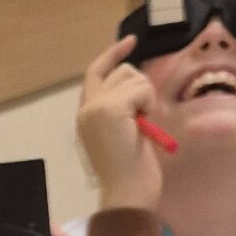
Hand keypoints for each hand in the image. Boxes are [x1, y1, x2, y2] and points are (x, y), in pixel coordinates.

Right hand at [77, 35, 163, 214]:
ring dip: (146, 97)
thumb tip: (135, 81)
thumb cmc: (131, 172)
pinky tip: (143, 124)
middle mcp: (86, 108)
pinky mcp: (109, 109)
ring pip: (132, 76)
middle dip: (140, 87)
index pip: (96, 71)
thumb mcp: (123, 131)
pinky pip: (140, 88)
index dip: (113, 55)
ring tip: (142, 124)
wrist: (127, 193)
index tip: (131, 41)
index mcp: (86, 115)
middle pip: (121, 71)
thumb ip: (121, 107)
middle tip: (143, 117)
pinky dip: (148, 104)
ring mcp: (95, 107)